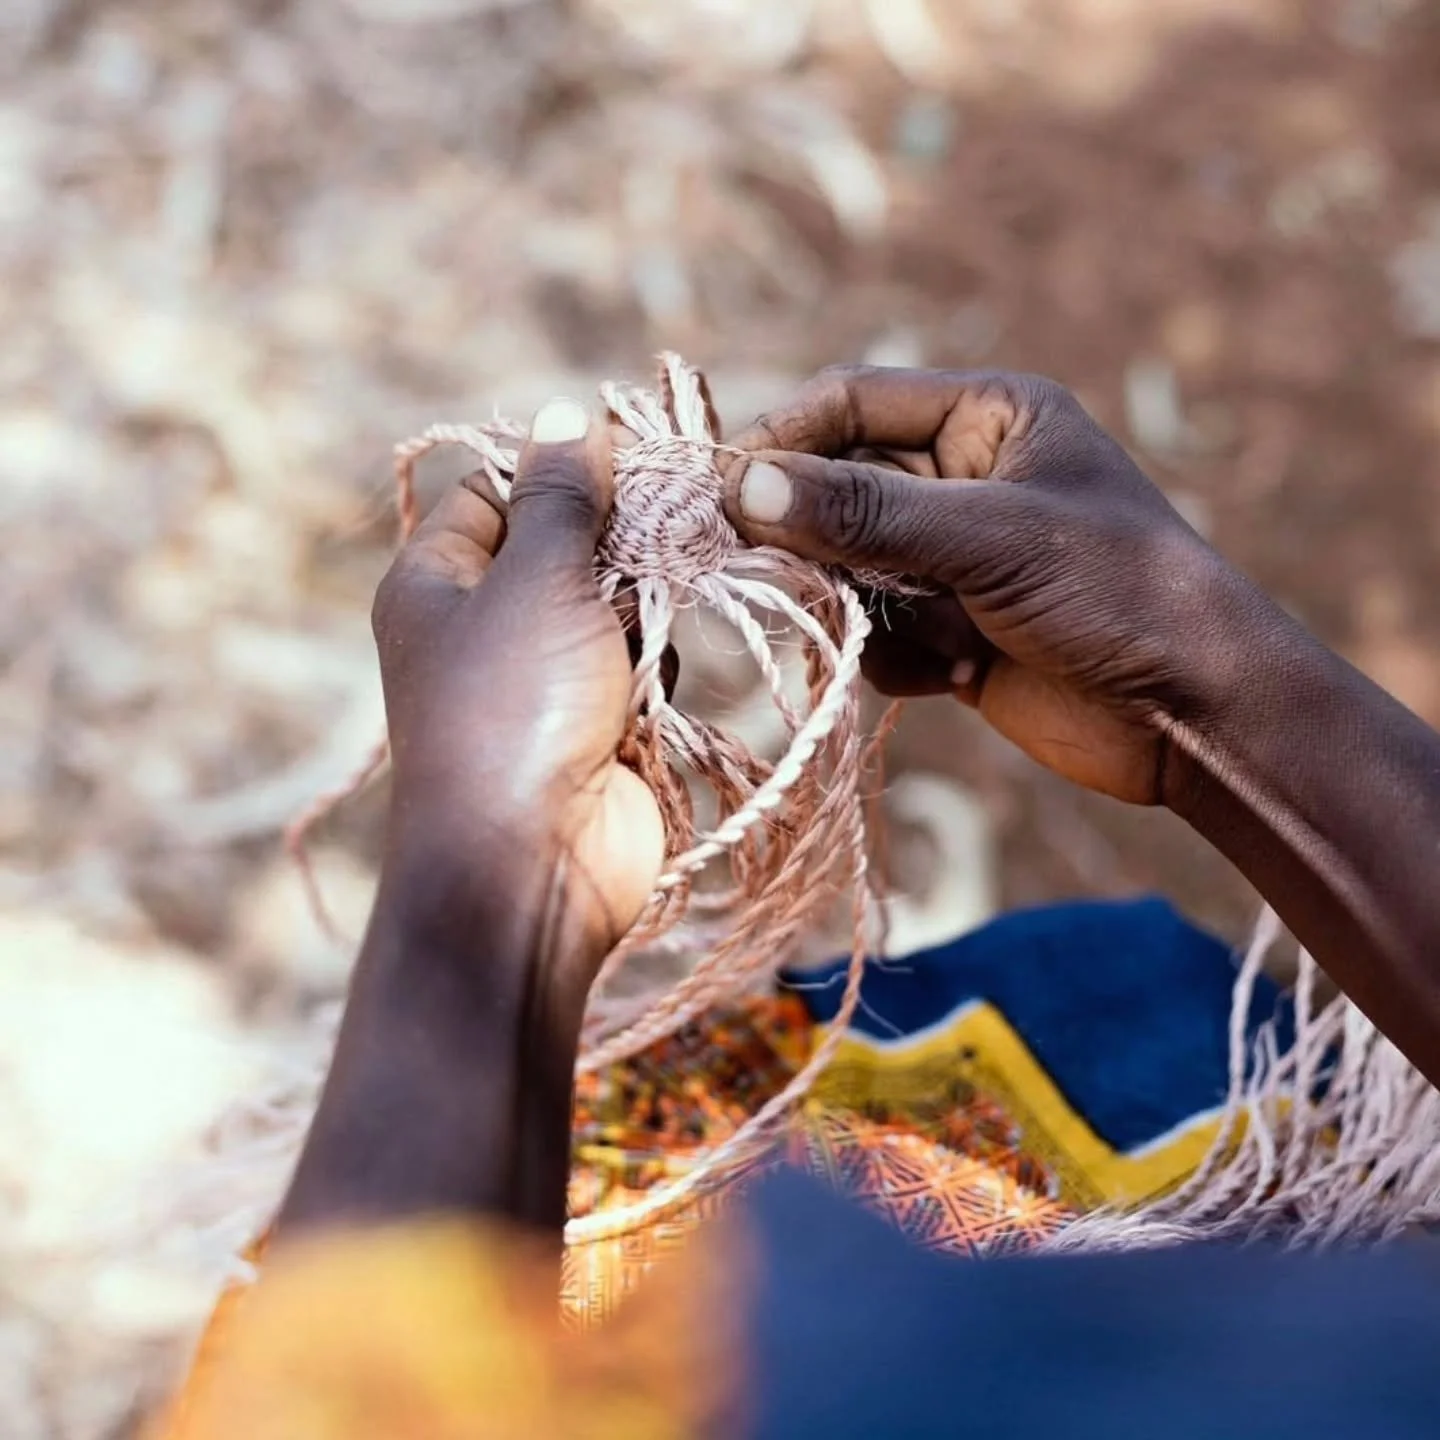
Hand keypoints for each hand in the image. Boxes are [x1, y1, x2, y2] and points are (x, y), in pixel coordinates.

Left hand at [372, 398, 663, 961]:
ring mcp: (538, 680)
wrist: (528, 868)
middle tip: (683, 513)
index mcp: (437, 579)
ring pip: (610, 604)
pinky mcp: (590, 727)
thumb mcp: (536, 579)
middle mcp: (481, 624)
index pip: (498, 486)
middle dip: (623, 534)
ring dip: (645, 603)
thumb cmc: (513, 709)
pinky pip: (633, 667)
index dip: (565, 462)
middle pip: (563, 542)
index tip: (639, 450)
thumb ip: (562, 498)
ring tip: (665, 608)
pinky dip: (653, 666)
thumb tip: (568, 416)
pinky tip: (656, 682)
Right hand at [724, 366, 1262, 805]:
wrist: (1196, 716)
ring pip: (848, 569)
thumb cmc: (1118, 592)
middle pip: (838, 489)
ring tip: (908, 632)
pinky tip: (951, 673)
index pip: (852, 403)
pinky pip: (877, 633)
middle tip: (771, 576)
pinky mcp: (952, 631)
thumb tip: (742, 486)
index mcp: (988, 419)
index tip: (723, 492)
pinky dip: (893, 656)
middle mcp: (964, 481)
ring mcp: (955, 561)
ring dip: (857, 606)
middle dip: (812, 538)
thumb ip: (866, 513)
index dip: (783, 441)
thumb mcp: (990, 538)